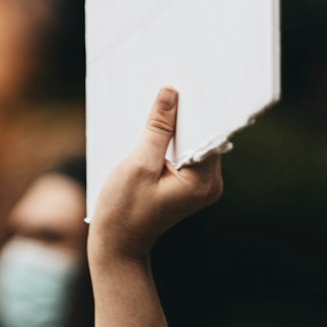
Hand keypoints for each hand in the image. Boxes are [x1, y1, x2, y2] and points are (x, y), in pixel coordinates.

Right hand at [88, 87, 223, 266]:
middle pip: (202, 134)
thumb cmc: (124, 211)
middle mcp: (209, 182)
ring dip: (174, 124)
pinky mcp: (187, 183)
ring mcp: (199, 184)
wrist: (117, 245)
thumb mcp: (139, 164)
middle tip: (168, 84)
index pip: (208, 131)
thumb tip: (170, 93)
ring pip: (191, 140)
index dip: (196, 106)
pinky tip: (154, 124)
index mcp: (204, 180)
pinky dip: (169, 137)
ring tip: (158, 100)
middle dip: (184, 112)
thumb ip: (157, 128)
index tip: (184, 81)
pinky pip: (182, 151)